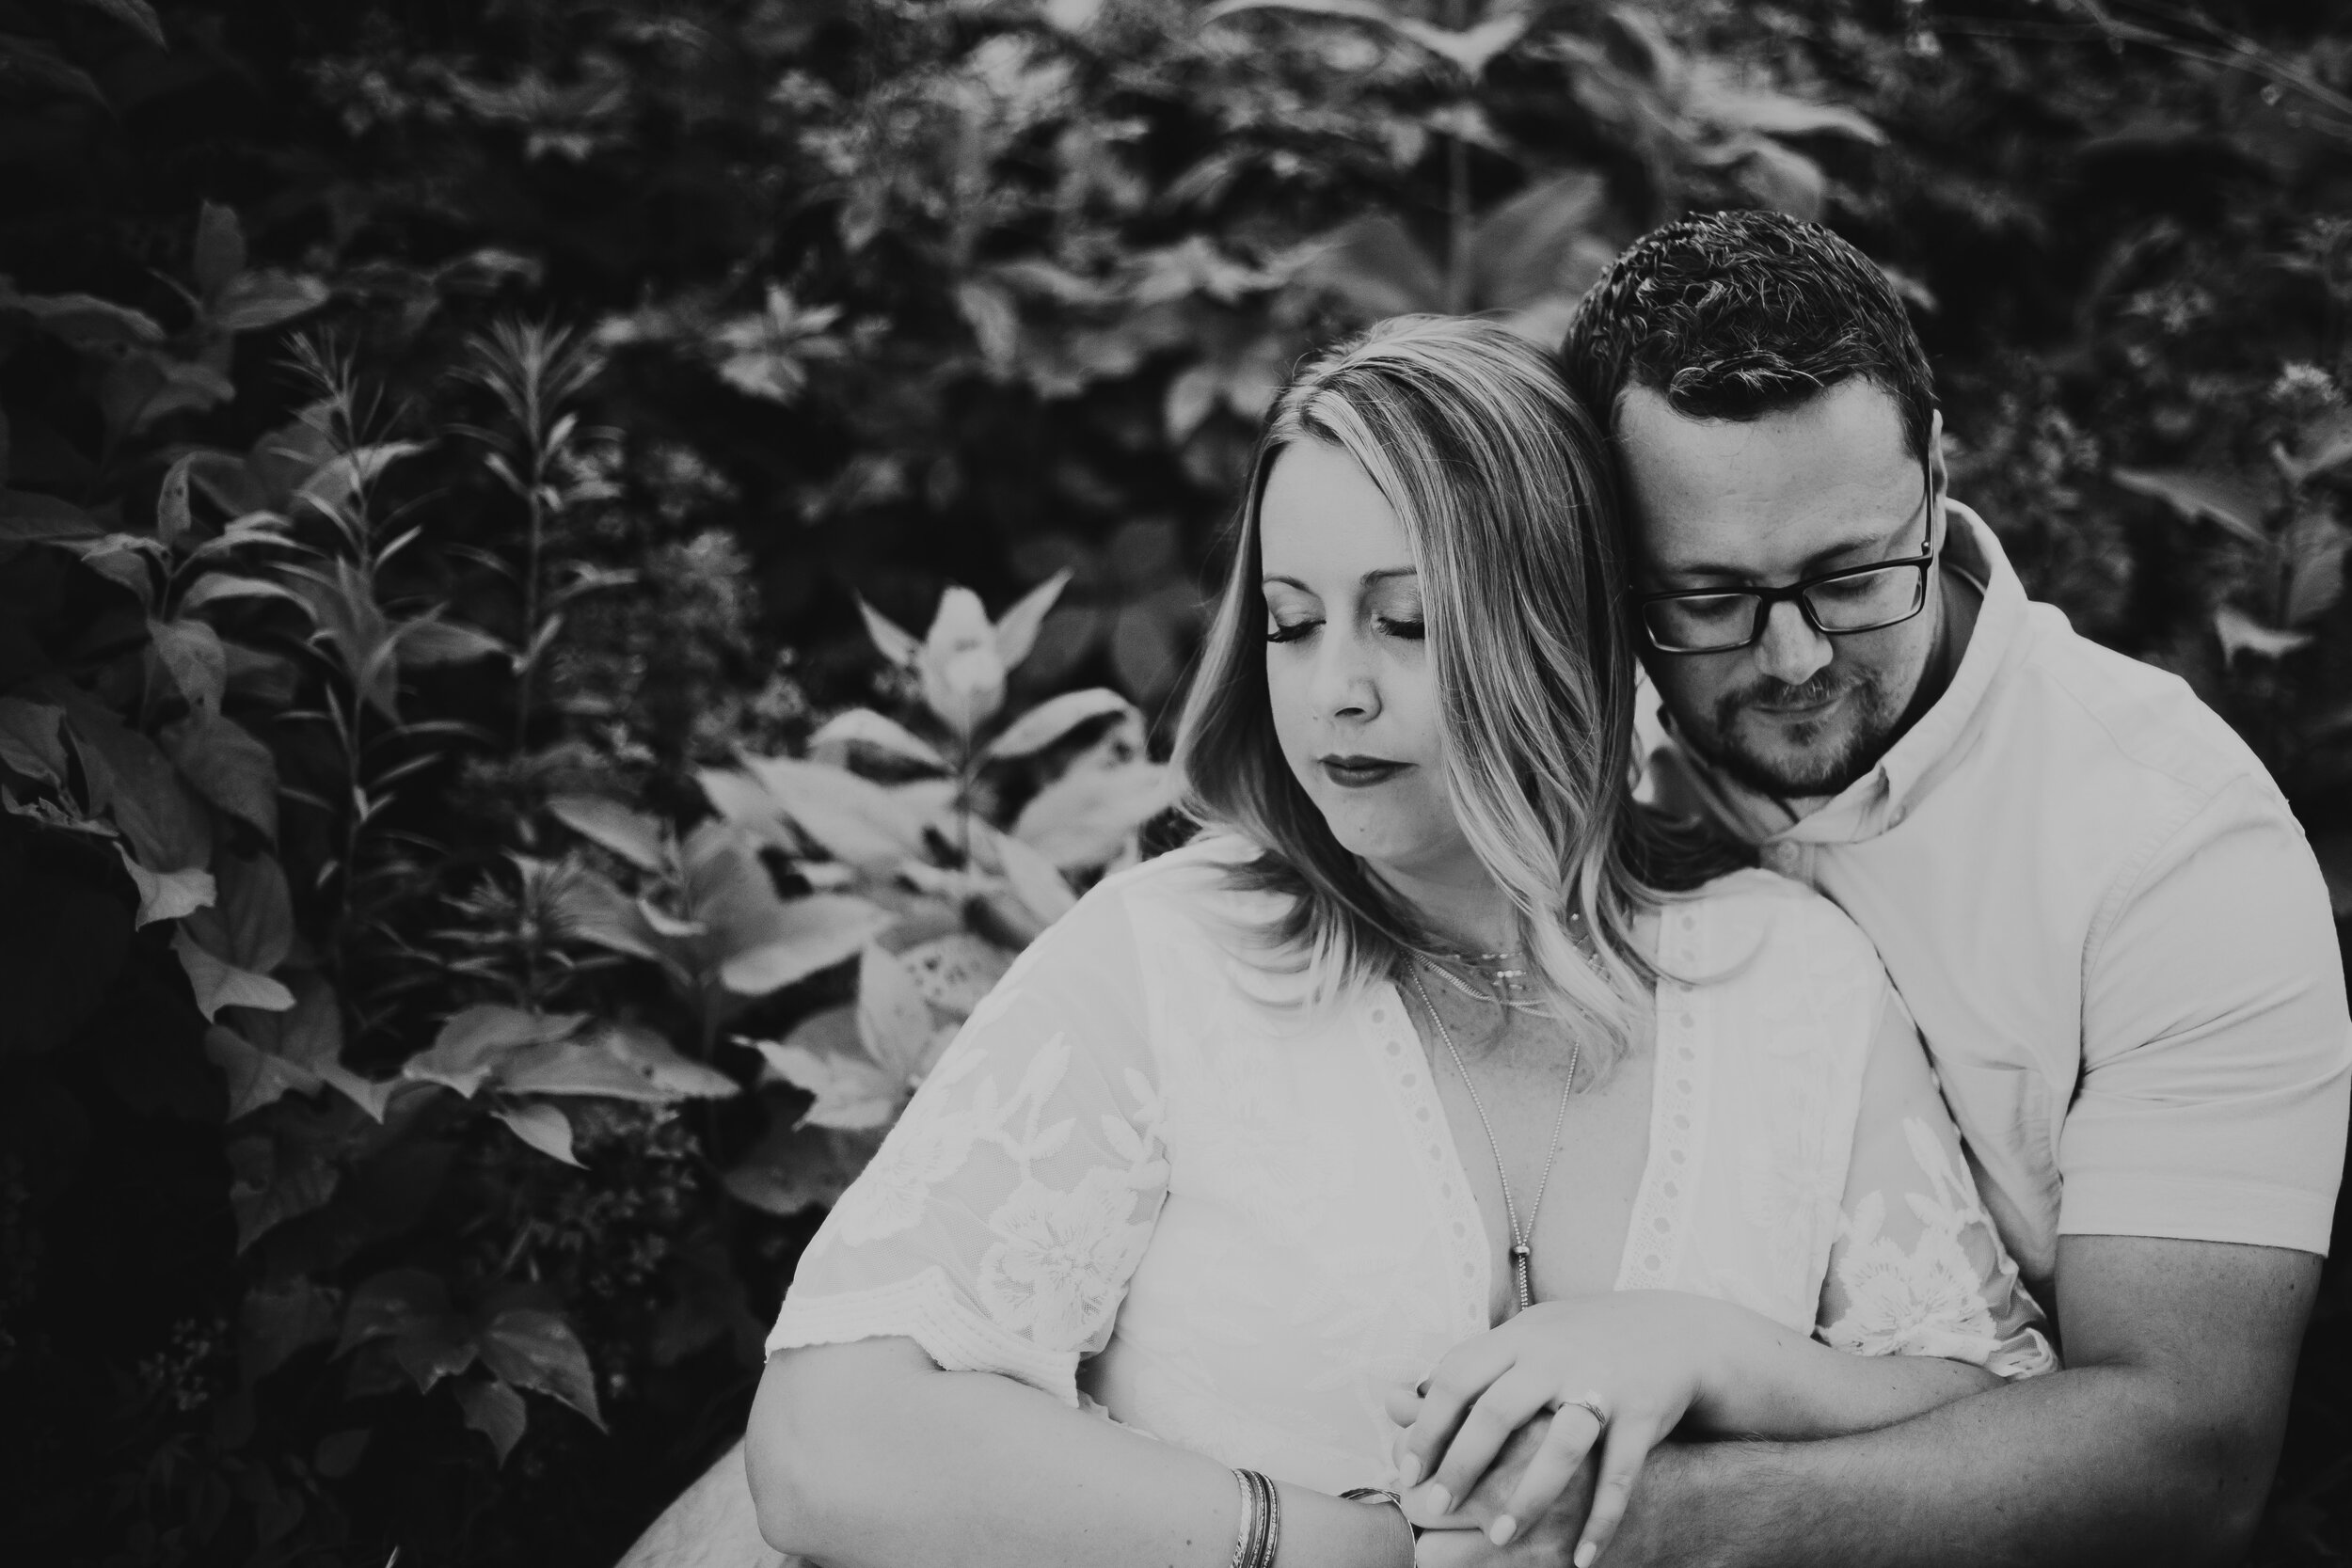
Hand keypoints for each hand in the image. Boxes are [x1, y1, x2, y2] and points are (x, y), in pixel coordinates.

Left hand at [1390, 1293, 1735, 1563]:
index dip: (1427, 1425)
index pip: (1457, 1376)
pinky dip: (1602, 1518)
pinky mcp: (1642, 1414)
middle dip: (1463, 1465)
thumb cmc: (1576, 1344)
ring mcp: (1601, 1384)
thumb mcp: (1520, 1341)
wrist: (1671, 1331)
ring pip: (1560, 1446)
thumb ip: (1462, 1371)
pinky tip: (1583, 1558)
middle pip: (1498, 1412)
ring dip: (1527, 1496)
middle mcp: (1556, 1357)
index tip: (1406, 1470)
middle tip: (1434, 1509)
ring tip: (1499, 1538)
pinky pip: (1620, 1474)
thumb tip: (1392, 1400)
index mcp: (1519, 1338)